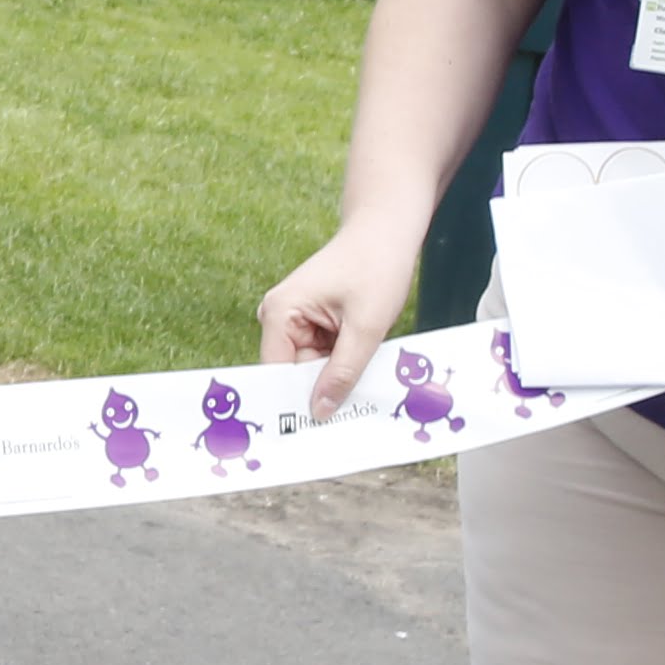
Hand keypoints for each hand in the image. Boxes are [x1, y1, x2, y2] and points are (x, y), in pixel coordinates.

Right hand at [251, 217, 423, 407]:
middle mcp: (279, 317)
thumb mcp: (366, 326)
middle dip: (321, 391)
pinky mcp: (312, 322)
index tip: (311, 435)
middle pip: (294, 374)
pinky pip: (323, 357)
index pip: (277, 373)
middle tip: (351, 415)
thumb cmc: (376, 265)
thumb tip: (319, 412)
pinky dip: (342, 364)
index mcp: (280, 313)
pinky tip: (362, 365)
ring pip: (312, 368)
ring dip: (336, 377)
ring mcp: (295, 320)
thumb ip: (343, 371)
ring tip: (364, 382)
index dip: (294, 402)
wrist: (387, 230)